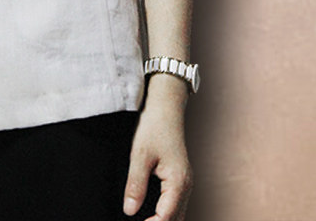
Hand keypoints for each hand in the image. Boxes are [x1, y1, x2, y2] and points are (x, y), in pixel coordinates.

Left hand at [122, 80, 192, 219]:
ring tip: (141, 217)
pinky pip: (175, 203)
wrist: (165, 106)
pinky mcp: (180, 177)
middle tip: (136, 219)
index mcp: (178, 182)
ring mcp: (185, 182)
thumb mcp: (139, 155)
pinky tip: (148, 208)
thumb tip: (129, 211)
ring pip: (177, 213)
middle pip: (175, 219)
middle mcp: (186, 185)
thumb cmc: (153, 126)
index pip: (166, 218)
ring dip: (162, 218)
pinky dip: (164, 210)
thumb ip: (135, 184)